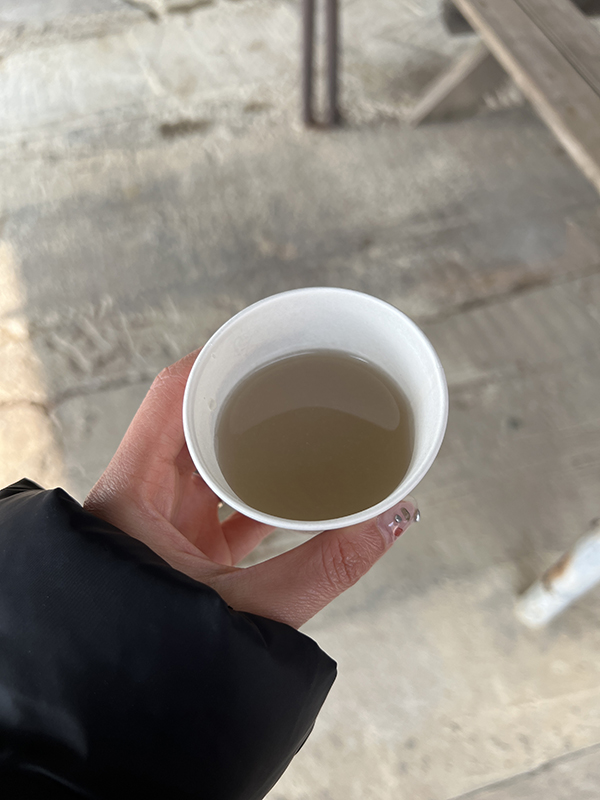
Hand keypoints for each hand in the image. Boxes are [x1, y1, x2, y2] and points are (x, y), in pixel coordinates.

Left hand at [84, 351, 417, 628]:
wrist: (138, 721)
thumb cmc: (172, 660)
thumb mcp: (253, 609)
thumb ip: (327, 565)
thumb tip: (397, 517)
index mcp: (133, 495)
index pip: (171, 395)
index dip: (217, 359)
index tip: (265, 340)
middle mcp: (138, 498)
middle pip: (191, 420)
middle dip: (245, 398)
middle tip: (295, 379)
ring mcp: (156, 521)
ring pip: (204, 459)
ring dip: (247, 441)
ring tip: (296, 421)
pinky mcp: (175, 545)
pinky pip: (214, 497)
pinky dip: (248, 486)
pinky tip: (285, 481)